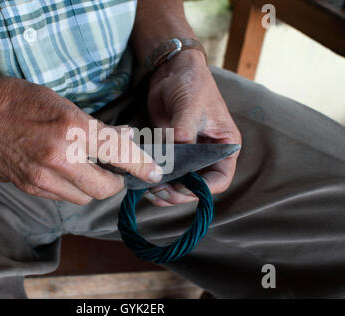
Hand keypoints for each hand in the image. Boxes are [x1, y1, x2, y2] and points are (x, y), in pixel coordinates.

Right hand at [0, 75, 162, 204]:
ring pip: (83, 197)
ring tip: (89, 169)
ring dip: (92, 186)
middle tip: (116, 170)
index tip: (154, 172)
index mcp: (72, 131)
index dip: (142, 166)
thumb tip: (126, 137)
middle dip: (116, 182)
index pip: (119, 154)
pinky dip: (71, 188)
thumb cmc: (23, 99)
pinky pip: (62, 197)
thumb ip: (98, 128)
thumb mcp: (66, 104)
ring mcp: (41, 178)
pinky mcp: (29, 187)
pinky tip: (67, 172)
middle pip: (104, 189)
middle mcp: (59, 159)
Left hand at [144, 50, 241, 206]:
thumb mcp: (190, 108)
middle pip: (197, 186)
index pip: (219, 179)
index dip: (202, 189)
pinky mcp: (172, 150)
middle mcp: (208, 154)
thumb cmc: (191, 84)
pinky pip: (166, 171)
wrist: (173, 71)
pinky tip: (143, 180)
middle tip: (158, 191)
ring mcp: (189, 154)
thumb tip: (172, 160)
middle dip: (178, 193)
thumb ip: (183, 134)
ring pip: (180, 182)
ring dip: (165, 190)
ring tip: (148, 189)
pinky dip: (156, 178)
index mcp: (224, 146)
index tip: (180, 187)